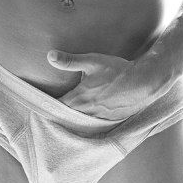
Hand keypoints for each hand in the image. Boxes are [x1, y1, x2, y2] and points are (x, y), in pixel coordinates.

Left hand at [46, 48, 175, 120]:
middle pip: (66, 119)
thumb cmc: (117, 70)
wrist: (144, 82)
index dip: (47, 107)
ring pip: (79, 125)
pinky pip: (92, 127)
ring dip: (71, 122)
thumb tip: (50, 56)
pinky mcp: (109, 122)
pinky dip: (86, 125)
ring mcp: (99, 120)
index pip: (56, 108)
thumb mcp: (92, 61)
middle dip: (58, 116)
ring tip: (64, 119)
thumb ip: (70, 60)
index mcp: (79, 99)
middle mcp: (87, 113)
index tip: (39, 105)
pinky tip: (84, 121)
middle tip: (49, 113)